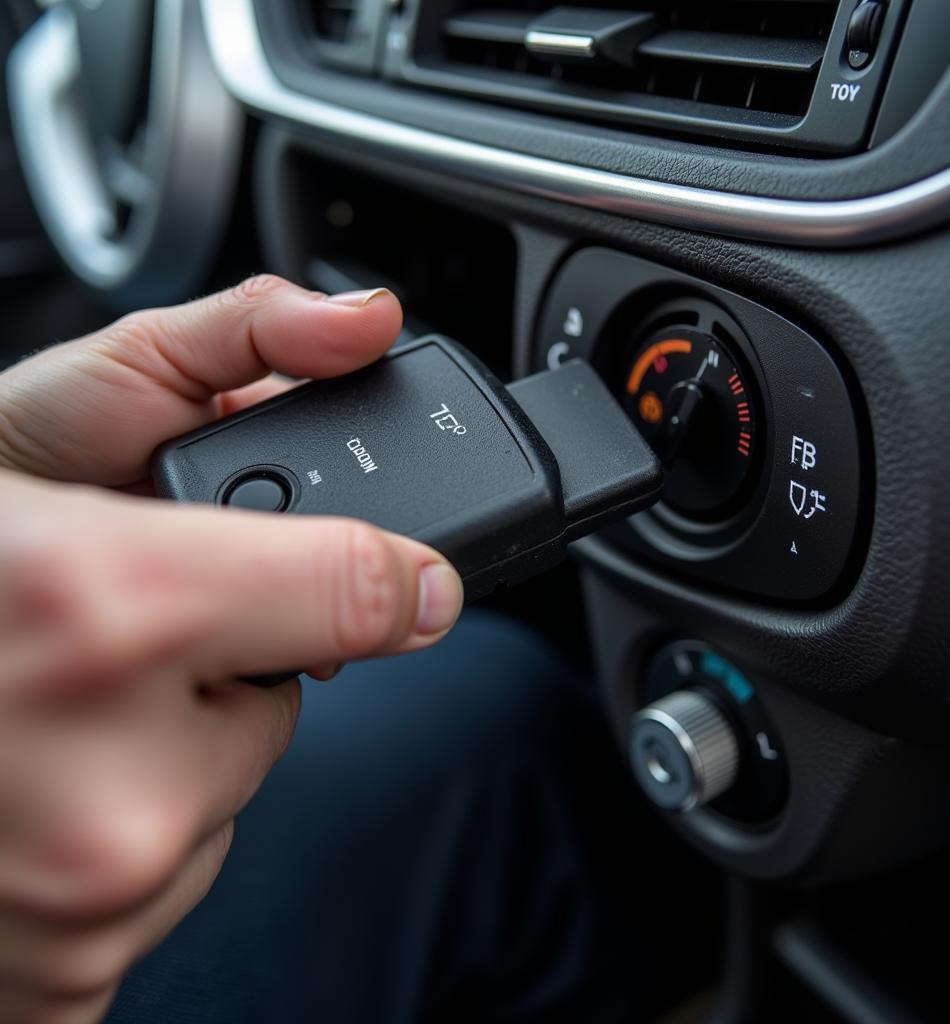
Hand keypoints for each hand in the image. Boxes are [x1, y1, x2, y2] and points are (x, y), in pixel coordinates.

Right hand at [0, 277, 463, 1021]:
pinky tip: (28, 784)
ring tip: (43, 705)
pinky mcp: (63, 982)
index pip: (354, 590)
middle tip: (103, 628)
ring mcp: (84, 902)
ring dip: (162, 744)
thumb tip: (366, 328)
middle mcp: (100, 779)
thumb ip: (221, 356)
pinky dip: (120, 828)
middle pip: (282, 704)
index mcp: (100, 608)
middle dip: (219, 657)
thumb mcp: (50, 407)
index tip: (417, 581)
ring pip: (221, 791)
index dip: (393, 574)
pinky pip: (168, 876)